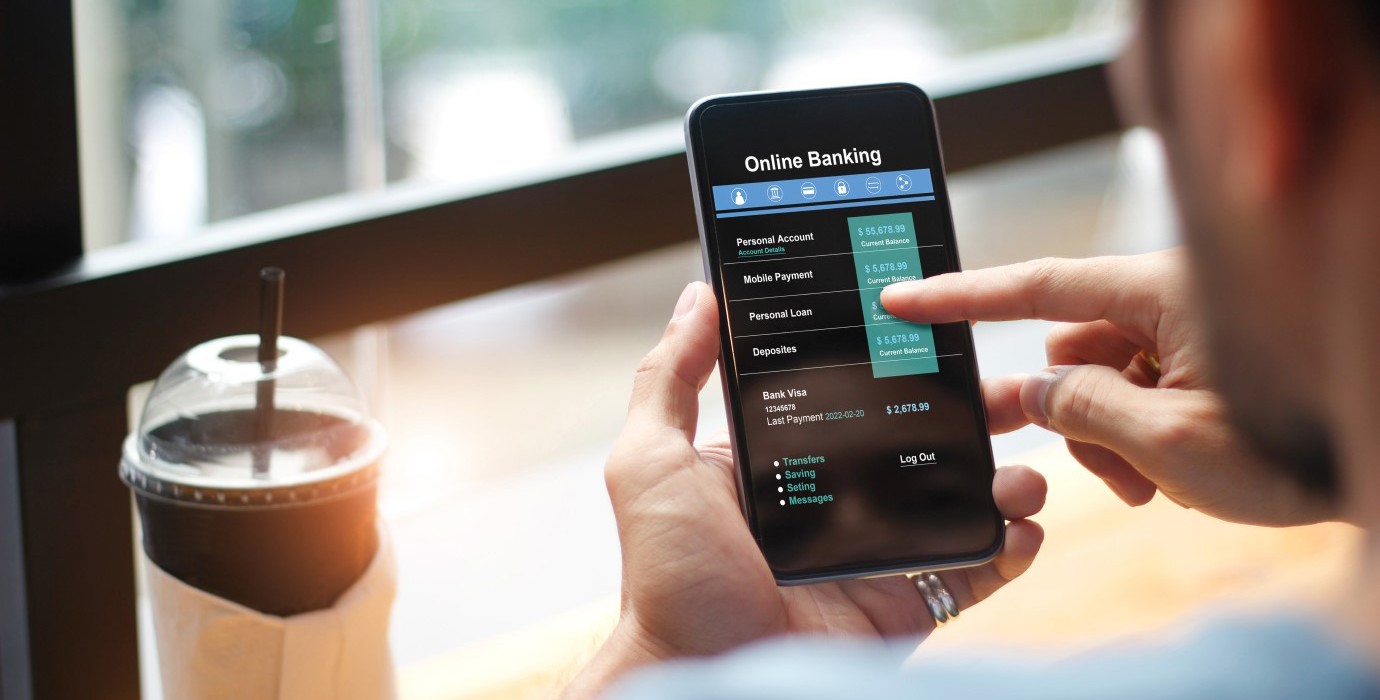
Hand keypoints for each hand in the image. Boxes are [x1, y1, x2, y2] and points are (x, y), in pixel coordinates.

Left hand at [564, 282, 1045, 698]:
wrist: (702, 679)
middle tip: (1014, 394)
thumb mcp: (651, 464)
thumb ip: (670, 380)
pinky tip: (1026, 528)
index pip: (852, 397)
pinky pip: (971, 570)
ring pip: (958, 503)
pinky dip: (1009, 549)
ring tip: (1027, 471)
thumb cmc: (666, 578)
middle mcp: (833, 500)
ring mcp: (873, 553)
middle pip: (918, 443)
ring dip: (1005, 481)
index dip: (896, 365)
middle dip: (973, 415)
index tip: (940, 330)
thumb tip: (698, 297)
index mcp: (781, 461)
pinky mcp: (903, 603)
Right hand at [880, 249, 1332, 525]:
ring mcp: (1187, 331)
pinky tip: (1175, 473)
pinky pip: (1133, 389)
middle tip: (1116, 475)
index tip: (902, 297)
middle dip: (1073, 416)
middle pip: (1069, 350)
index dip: (961, 296)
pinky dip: (1136, 435)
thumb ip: (1082, 411)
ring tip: (1157, 484)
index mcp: (1163, 294)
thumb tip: (1030, 393)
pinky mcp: (1201, 359)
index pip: (1038, 286)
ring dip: (1107, 436)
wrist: (1379, 468)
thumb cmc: (1300, 449)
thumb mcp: (1172, 442)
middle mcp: (1171, 300)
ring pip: (1098, 378)